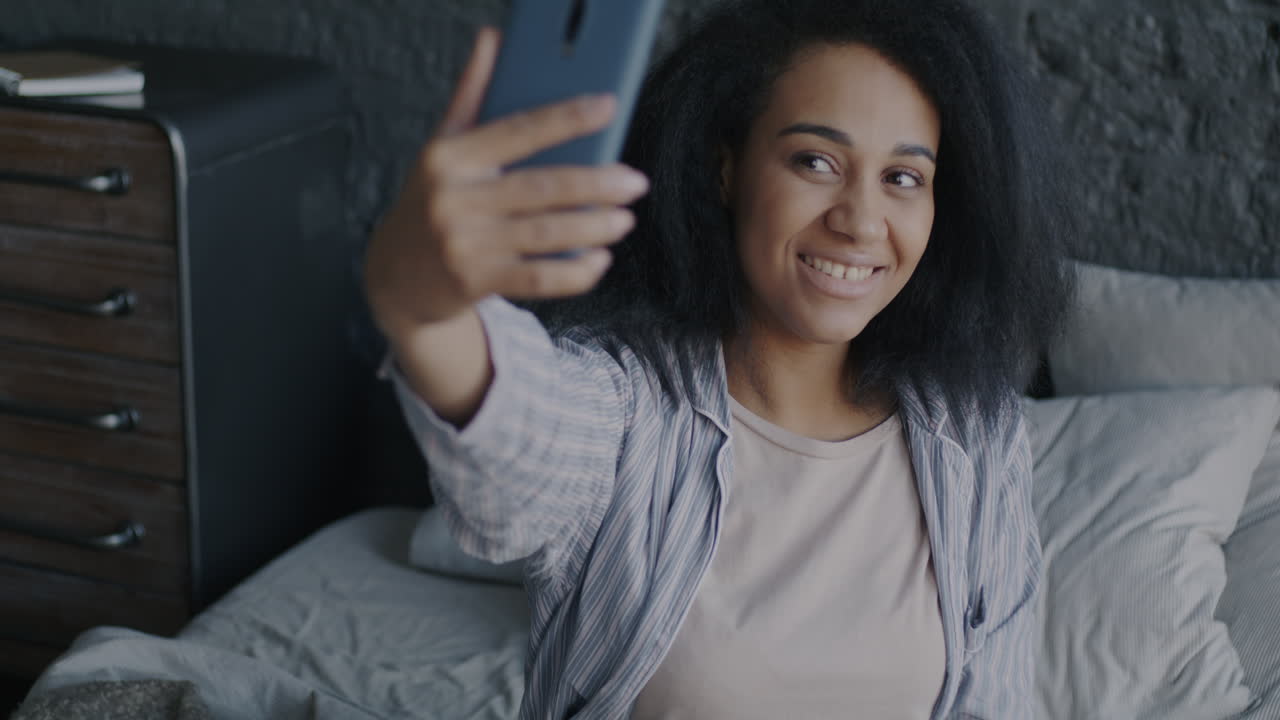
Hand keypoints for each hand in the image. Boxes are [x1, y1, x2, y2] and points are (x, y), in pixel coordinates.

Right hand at [364, 27, 650, 341]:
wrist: (396, 277)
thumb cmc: (433, 201)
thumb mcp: (442, 148)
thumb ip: (471, 94)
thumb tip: (494, 37)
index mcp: (449, 157)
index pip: (518, 129)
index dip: (566, 117)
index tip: (609, 106)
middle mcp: (453, 199)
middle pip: (541, 187)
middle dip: (596, 184)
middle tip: (635, 182)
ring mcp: (463, 245)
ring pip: (545, 234)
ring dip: (594, 228)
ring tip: (624, 220)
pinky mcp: (474, 283)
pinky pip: (539, 279)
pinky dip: (575, 272)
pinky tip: (600, 260)